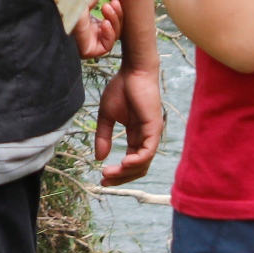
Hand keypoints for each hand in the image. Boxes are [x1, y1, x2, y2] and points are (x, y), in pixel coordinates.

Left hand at [73, 0, 122, 59]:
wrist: (57, 6)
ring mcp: (88, 41)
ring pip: (112, 36)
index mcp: (88, 19)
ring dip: (114, 21)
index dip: (116, 11)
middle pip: (113, 27)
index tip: (115, 0)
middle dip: (116, 14)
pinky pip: (107, 46)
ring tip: (107, 8)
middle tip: (113, 2)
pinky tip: (105, 23)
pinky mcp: (89, 51)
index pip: (110, 19)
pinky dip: (110, 34)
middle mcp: (88, 31)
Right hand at [94, 62, 163, 185]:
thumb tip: (99, 158)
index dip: (117, 173)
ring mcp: (152, 134)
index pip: (131, 162)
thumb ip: (103, 137)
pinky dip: (136, 161)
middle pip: (138, 168)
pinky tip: (123, 164)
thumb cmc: (121, 89)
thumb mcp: (106, 116)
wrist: (132, 71)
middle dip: (121, 178)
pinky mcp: (154, 128)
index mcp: (136, 136)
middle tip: (104, 181)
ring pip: (143, 163)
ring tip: (109, 173)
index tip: (101, 178)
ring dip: (126, 172)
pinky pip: (147, 152)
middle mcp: (146, 138)